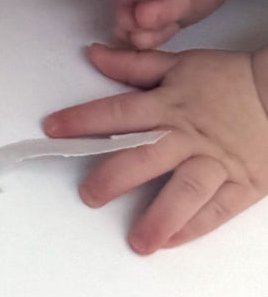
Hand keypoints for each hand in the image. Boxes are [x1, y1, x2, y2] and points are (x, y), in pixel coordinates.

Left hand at [43, 43, 267, 253]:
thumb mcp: (179, 63)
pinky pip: (218, 210)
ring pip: (185, 191)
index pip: (117, 112)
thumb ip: (134, 64)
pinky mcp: (244, 185)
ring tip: (137, 242)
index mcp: (168, 104)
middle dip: (114, 177)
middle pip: (145, 156)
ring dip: (160, 217)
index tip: (52, 129)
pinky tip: (171, 241)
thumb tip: (93, 54)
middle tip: (89, 196)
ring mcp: (217, 162)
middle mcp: (188, 136)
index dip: (83, 120)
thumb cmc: (228, 78)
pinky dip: (195, 227)